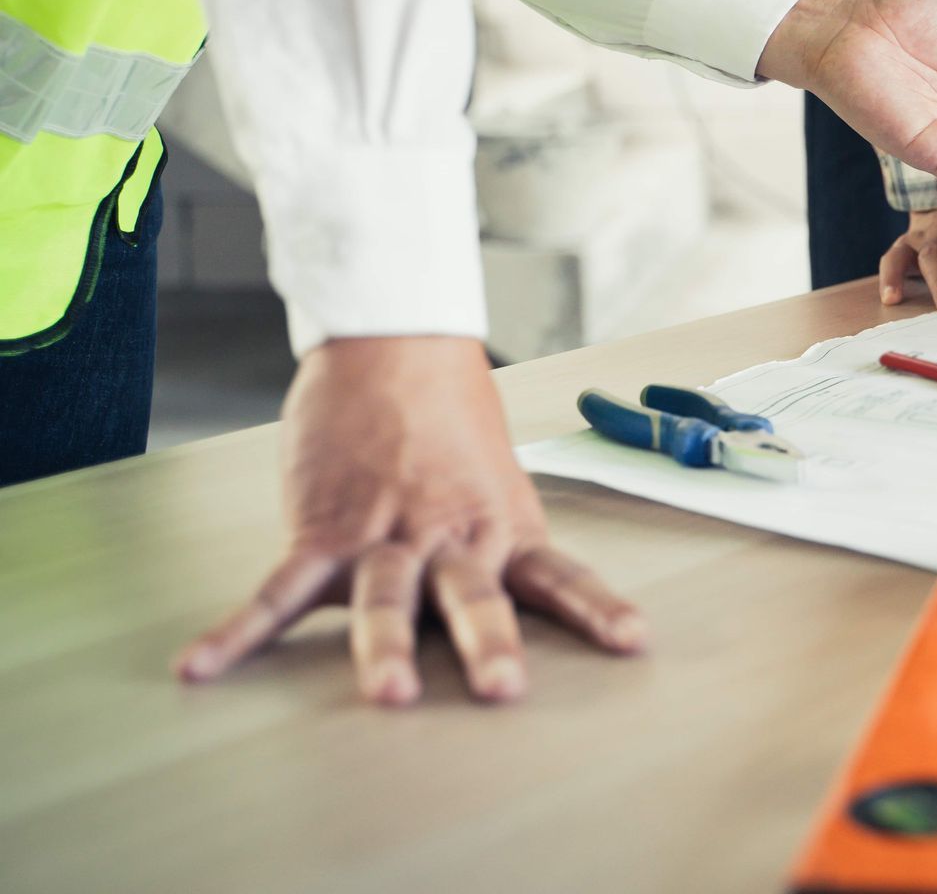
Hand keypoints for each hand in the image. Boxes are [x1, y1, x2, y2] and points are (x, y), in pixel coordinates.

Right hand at [175, 338, 643, 705]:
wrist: (393, 344)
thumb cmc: (448, 413)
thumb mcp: (494, 480)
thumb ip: (494, 544)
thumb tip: (501, 600)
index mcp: (502, 527)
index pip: (561, 577)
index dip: (597, 610)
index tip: (632, 642)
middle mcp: (450, 537)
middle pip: (473, 596)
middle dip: (487, 643)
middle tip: (500, 688)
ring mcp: (384, 535)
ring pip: (386, 598)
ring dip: (385, 647)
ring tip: (387, 694)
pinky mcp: (321, 530)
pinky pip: (278, 589)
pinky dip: (236, 634)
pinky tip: (203, 667)